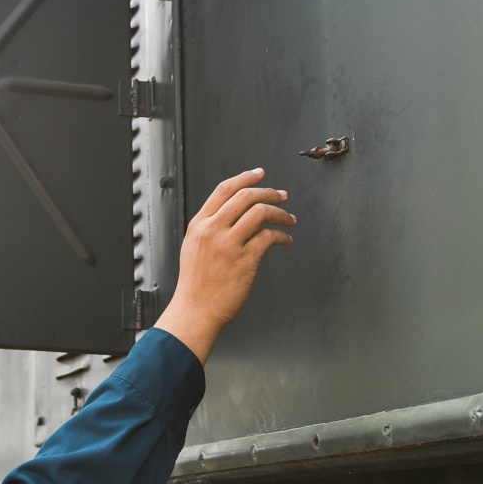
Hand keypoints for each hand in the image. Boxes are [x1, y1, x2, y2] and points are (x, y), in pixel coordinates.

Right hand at [153, 169, 294, 363]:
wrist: (195, 310)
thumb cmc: (196, 283)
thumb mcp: (194, 246)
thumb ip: (210, 227)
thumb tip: (234, 212)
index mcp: (200, 224)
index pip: (224, 190)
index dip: (245, 178)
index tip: (260, 173)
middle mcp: (213, 230)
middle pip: (246, 197)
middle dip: (269, 192)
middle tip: (282, 195)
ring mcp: (229, 245)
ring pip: (261, 213)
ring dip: (280, 213)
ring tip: (289, 219)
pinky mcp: (245, 261)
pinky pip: (269, 238)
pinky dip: (282, 236)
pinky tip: (286, 240)